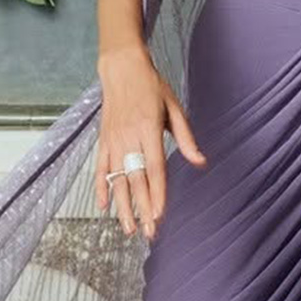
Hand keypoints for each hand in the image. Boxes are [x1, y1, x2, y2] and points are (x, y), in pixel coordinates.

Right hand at [91, 46, 206, 239]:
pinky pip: (100, 168)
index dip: (157, 193)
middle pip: (135, 179)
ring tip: (129, 229)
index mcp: (148, 128)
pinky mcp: (102, 140)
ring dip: (122, 206)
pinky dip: (101, 187)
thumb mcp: (174, 107)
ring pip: (116, 179)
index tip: (159, 215)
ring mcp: (113, 140)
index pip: (155, 167)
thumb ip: (186, 137)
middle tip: (149, 233)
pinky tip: (104, 206)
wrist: (121, 67)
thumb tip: (201, 162)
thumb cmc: (152, 86)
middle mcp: (128, 137)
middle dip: (142, 208)